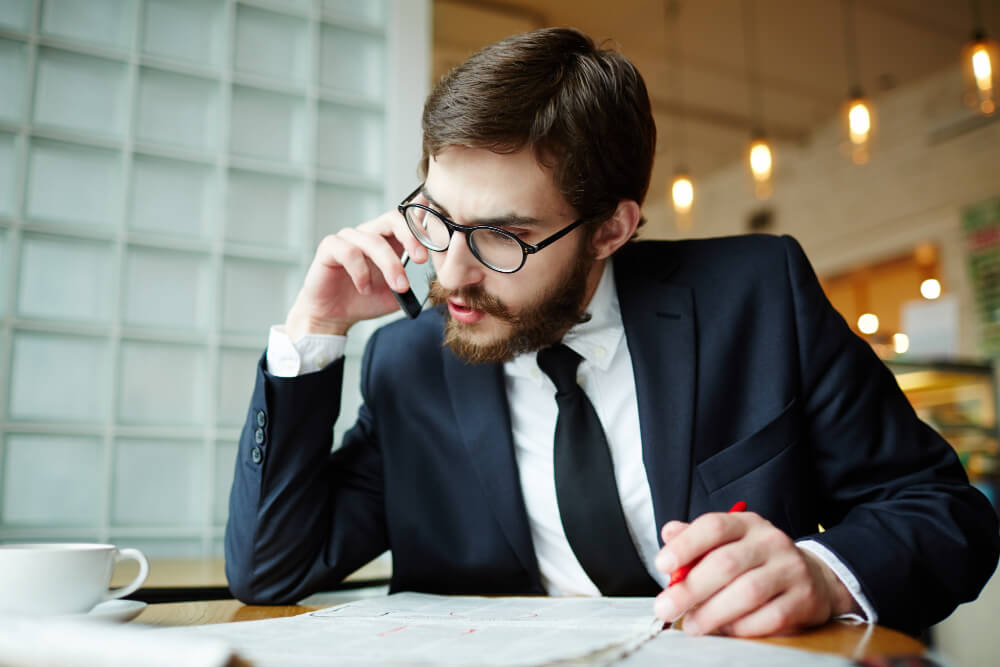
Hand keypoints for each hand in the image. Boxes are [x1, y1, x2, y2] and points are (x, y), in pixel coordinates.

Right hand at [285, 209, 429, 339]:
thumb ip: (418, 280)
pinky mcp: (329, 247)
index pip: (409, 219)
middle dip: (412, 237)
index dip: (425, 222)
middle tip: (421, 260)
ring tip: (397, 287)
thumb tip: (442, 274)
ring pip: (374, 240)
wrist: (335, 316)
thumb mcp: (400, 293)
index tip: (440, 238)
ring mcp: (349, 238)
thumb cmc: (367, 300)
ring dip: (390, 265)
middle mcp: (370, 233)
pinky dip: (361, 272)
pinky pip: (349, 252)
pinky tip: (364, 288)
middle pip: (394, 218)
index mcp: (390, 240)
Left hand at [653, 511, 859, 636]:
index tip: (661, 565)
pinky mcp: (804, 599)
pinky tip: (725, 630)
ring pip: (747, 592)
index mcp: (747, 524)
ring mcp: (790, 569)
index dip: (685, 545)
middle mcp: (770, 541)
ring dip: (713, 613)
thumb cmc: (757, 561)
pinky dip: (742, 627)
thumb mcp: (729, 542)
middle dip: (690, 589)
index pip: (714, 526)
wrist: (814, 577)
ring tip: (692, 625)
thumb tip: (668, 533)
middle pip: (726, 563)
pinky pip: (770, 617)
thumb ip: (697, 539)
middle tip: (666, 607)